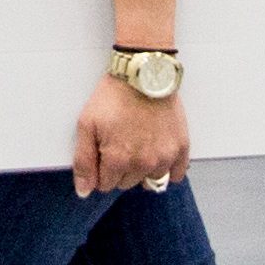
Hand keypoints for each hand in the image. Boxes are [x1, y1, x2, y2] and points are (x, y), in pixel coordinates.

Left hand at [71, 78, 190, 196]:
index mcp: (117, 160)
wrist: (144, 73)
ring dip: (142, 169)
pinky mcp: (180, 148)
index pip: (105, 185)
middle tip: (121, 142)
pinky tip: (158, 153)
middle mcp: (143, 163)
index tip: (104, 149)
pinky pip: (175, 175)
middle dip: (120, 169)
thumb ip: (83, 162)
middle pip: (126, 183)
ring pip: (149, 180)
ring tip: (139, 144)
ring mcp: (164, 157)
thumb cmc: (114, 96)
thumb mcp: (87, 124)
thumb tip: (84, 191)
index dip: (101, 168)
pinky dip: (167, 169)